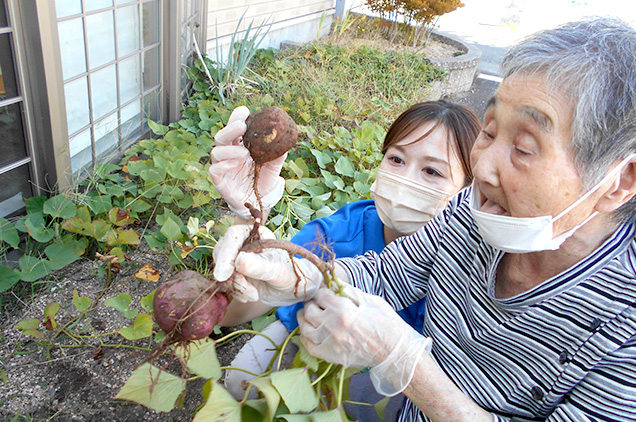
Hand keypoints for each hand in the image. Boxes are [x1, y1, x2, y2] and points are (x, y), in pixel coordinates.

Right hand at [209, 106, 286, 218]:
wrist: (258, 201)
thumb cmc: (262, 179)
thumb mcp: (273, 166)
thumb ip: (277, 154)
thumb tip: (284, 139)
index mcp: (239, 144)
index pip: (234, 127)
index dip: (236, 117)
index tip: (245, 111)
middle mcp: (228, 152)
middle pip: (222, 136)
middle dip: (230, 129)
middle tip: (242, 126)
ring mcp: (222, 165)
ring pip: (217, 151)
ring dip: (230, 149)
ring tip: (245, 153)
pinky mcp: (219, 180)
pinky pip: (215, 170)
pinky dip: (223, 165)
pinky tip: (234, 164)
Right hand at [213, 224, 323, 305]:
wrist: (290, 289)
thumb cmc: (289, 274)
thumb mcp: (277, 270)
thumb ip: (259, 265)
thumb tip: (238, 260)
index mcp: (255, 233)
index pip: (233, 236)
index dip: (226, 254)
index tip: (223, 274)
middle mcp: (243, 242)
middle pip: (221, 252)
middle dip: (232, 275)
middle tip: (246, 289)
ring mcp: (237, 257)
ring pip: (222, 269)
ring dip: (236, 286)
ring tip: (254, 294)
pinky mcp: (234, 272)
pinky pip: (225, 281)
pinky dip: (236, 291)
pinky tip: (251, 295)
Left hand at [297, 285, 430, 395]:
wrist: (395, 352)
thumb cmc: (387, 325)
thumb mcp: (372, 301)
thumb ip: (351, 291)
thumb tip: (336, 283)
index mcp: (343, 310)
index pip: (321, 295)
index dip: (323, 292)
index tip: (326, 293)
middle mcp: (332, 326)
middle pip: (309, 310)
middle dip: (313, 303)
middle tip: (319, 303)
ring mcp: (329, 343)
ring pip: (304, 327)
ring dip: (305, 318)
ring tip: (311, 315)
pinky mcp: (330, 356)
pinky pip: (308, 346)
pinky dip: (306, 337)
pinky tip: (310, 331)